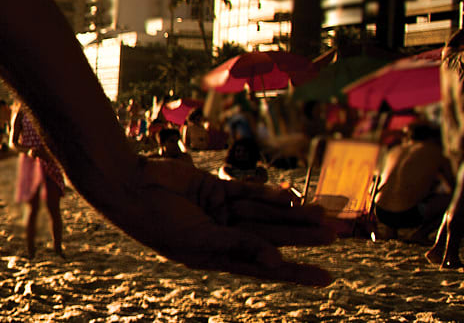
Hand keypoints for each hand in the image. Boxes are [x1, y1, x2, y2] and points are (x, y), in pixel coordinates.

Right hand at [84, 156, 337, 284]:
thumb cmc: (156, 220)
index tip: (327, 278)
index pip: (265, 267)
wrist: (126, 185)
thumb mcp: (199, 240)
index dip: (297, 273)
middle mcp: (221, 235)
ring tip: (325, 215)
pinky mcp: (213, 187)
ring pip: (264, 214)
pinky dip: (269, 194)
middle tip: (337, 235)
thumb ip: (238, 246)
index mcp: (216, 257)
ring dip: (292, 215)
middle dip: (302, 236)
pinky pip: (247, 192)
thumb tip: (276, 260)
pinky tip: (292, 196)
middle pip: (271, 237)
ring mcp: (218, 211)